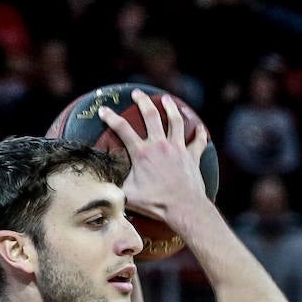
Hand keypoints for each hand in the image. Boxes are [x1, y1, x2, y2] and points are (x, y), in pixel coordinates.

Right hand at [98, 90, 208, 224]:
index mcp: (142, 153)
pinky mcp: (193, 156)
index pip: (122, 129)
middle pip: (150, 115)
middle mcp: (160, 145)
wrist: (184, 208)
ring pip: (175, 121)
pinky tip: (199, 128)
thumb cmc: (156, 203)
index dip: (111, 117)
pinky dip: (199, 134)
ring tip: (166, 99)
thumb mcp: (129, 195)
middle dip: (142, 101)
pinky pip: (198, 141)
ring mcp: (178, 149)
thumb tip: (102, 186)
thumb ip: (115, 187)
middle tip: (137, 93)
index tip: (103, 110)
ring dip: (170, 108)